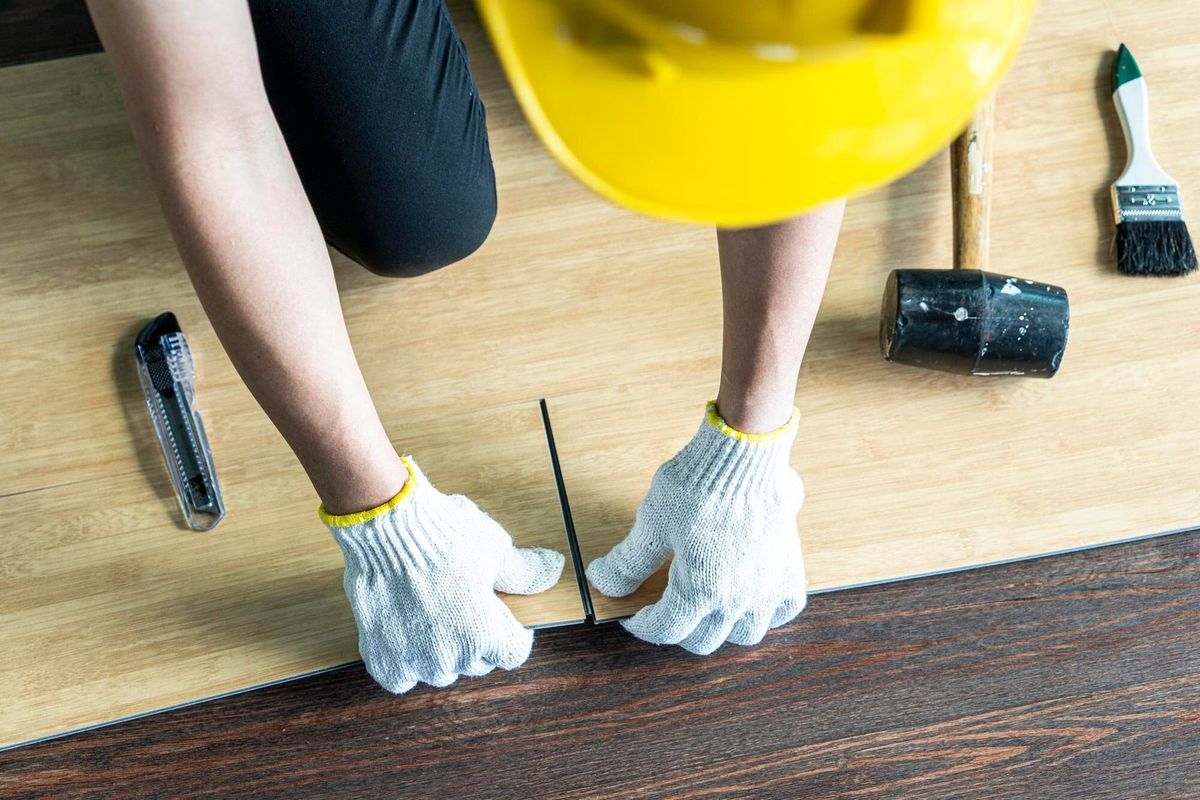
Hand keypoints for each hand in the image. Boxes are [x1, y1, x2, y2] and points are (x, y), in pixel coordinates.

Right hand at [321, 456, 564, 692]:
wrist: (387, 525)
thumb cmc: (445, 534)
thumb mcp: (494, 548)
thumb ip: (524, 571)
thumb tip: (553, 568)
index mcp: (484, 635)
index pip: (513, 653)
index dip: (511, 631)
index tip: (499, 611)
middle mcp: (449, 657)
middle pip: (477, 663)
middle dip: (477, 639)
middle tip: (464, 605)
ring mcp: (412, 660)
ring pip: (440, 672)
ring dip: (442, 652)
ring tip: (435, 616)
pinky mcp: (380, 656)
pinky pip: (401, 678)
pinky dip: (405, 663)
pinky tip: (407, 633)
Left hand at [586, 400, 807, 653]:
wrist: (744, 453)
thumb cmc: (698, 485)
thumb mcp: (652, 522)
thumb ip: (628, 561)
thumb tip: (602, 581)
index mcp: (699, 592)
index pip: (666, 629)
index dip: (644, 627)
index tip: (634, 618)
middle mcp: (736, 599)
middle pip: (703, 640)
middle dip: (678, 631)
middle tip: (665, 611)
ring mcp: (767, 587)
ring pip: (744, 634)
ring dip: (722, 629)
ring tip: (707, 611)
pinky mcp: (789, 568)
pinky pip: (784, 609)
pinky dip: (768, 613)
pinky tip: (753, 599)